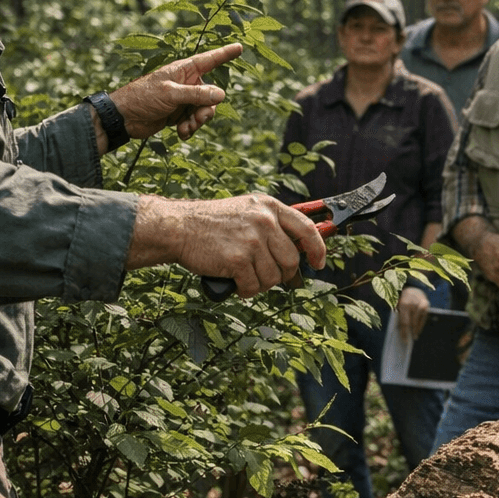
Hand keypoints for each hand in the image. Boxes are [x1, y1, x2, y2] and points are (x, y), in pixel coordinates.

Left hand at [105, 43, 244, 148]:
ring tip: (187, 129)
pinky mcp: (178, 114)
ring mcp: (183, 99)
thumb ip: (196, 94)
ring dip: (198, 122)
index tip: (239, 47)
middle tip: (199, 119)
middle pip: (211, 95)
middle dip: (207, 109)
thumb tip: (221, 94)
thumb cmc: (143, 97)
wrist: (124, 117)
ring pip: (204, 110)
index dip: (225, 54)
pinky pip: (193, 121)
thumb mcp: (171, 94)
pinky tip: (181, 134)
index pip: (209, 60)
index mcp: (183, 70)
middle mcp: (186, 83)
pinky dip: (190, 129)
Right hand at [124, 193, 327, 296]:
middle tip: (264, 275)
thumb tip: (298, 256)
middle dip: (281, 275)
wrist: (179, 227)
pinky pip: (253, 286)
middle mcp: (264, 221)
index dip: (317, 249)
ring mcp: (252, 240)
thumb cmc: (213, 224)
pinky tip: (235, 283)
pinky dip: (245, 290)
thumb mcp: (247, 211)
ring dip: (259, 284)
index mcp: (269, 207)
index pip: (306, 229)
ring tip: (244, 276)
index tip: (319, 263)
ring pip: (273, 277)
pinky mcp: (238, 259)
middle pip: (291, 260)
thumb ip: (272, 226)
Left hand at [398, 286, 430, 340]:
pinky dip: (420, 324)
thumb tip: (399, 331)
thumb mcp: (396, 305)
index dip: (404, 333)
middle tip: (408, 341)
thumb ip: (398, 315)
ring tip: (414, 336)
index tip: (404, 341)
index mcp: (403, 305)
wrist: (411, 287)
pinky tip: (418, 329)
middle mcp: (413, 304)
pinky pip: (423, 318)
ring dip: (416, 329)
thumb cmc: (401, 298)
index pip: (405, 322)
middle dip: (410, 332)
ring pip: (418, 321)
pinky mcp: (426, 304)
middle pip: (412, 323)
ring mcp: (421, 304)